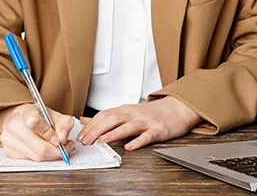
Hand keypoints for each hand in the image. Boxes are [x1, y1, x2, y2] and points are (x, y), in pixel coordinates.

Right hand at [0, 104, 75, 160]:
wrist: (18, 118)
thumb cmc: (36, 116)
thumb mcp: (53, 114)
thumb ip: (64, 123)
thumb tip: (63, 138)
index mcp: (26, 113)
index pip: (35, 123)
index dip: (50, 135)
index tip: (60, 139)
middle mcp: (14, 127)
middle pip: (40, 148)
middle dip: (57, 151)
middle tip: (66, 147)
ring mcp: (9, 140)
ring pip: (37, 157)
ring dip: (52, 155)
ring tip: (57, 148)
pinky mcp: (8, 151)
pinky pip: (31, 160)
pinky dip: (42, 158)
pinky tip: (46, 150)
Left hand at [77, 97, 202, 150]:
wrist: (176, 109)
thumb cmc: (150, 114)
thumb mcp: (126, 112)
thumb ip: (106, 117)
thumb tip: (85, 121)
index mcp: (124, 110)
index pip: (103, 115)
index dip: (90, 126)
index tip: (80, 136)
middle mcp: (133, 114)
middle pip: (112, 119)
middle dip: (97, 130)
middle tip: (86, 140)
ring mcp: (146, 122)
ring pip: (128, 126)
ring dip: (114, 133)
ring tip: (103, 140)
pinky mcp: (158, 130)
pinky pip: (147, 136)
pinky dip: (138, 142)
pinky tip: (130, 147)